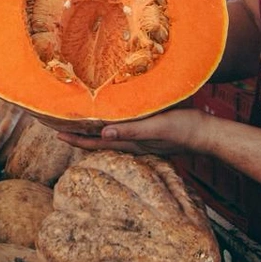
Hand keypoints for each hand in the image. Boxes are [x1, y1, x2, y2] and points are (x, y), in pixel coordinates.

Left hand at [57, 108, 211, 155]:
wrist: (204, 133)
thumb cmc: (182, 129)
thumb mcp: (157, 127)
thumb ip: (132, 131)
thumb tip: (104, 133)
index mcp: (129, 142)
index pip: (95, 142)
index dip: (75, 138)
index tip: (56, 133)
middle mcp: (129, 142)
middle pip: (96, 140)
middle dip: (76, 134)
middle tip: (57, 126)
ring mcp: (137, 139)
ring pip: (106, 136)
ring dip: (89, 130)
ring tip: (74, 123)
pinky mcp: (146, 132)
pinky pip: (120, 131)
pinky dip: (107, 125)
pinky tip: (106, 119)